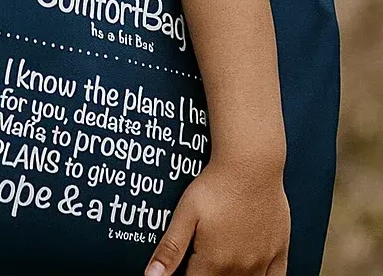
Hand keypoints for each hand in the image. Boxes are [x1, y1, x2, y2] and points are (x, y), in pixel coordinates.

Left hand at [145, 158, 288, 275]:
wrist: (250, 166)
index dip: (185, 275)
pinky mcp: (279, 253)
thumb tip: (152, 275)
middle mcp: (241, 268)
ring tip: (219, 258)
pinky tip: (247, 270)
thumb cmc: (216, 186)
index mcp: (214, 261)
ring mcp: (262, 262)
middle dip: (206, 273)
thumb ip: (170, 249)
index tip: (184, 265)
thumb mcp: (185, 214)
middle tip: (199, 257)